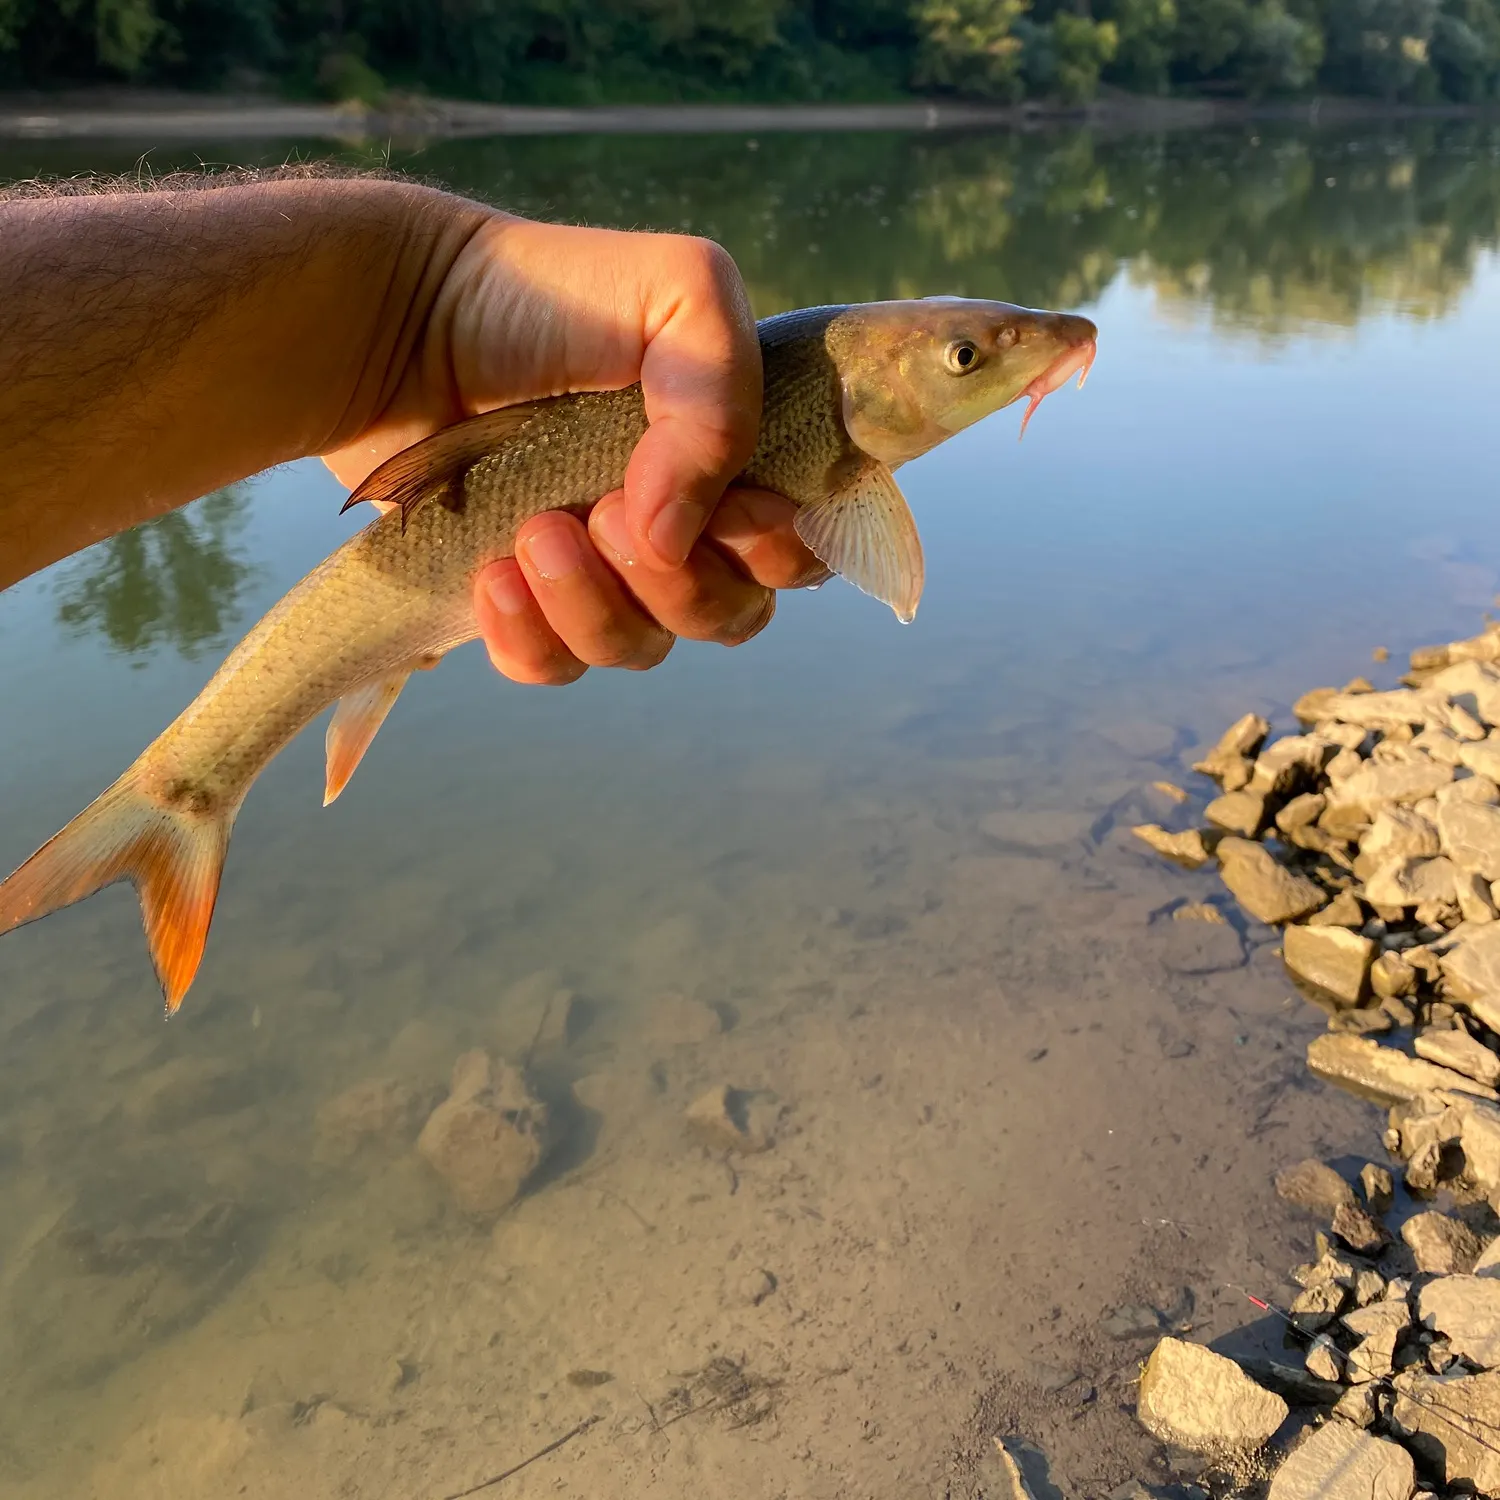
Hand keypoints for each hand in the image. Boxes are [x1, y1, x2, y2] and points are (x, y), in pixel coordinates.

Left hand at [322, 216, 825, 683]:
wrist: (400, 316)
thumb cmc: (545, 294)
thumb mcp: (677, 291)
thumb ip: (724, 396)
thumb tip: (675, 536)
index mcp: (733, 464)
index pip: (799, 551)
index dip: (770, 550)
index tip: (723, 507)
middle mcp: (679, 527)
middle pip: (732, 617)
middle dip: (677, 584)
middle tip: (604, 509)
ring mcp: (600, 573)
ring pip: (641, 649)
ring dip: (594, 606)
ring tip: (532, 531)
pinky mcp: (523, 604)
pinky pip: (554, 668)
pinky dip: (531, 640)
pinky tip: (492, 577)